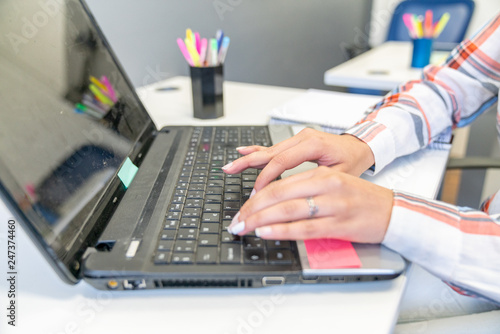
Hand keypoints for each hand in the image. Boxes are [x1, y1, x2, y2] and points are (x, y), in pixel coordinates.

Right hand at [222, 128, 374, 191]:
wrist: (360, 146)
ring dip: (248, 159)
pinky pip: (273, 147)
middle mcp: (302, 137)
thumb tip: (292, 198)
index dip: (266, 178)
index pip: (282, 161)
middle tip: (229, 172)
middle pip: (270, 153)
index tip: (257, 193)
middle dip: (248, 165)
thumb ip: (314, 183)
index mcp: (313, 144)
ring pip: (268, 150)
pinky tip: (242, 151)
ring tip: (229, 166)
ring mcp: (297, 138)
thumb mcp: (339, 176)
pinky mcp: (295, 142)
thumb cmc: (353, 161)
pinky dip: (257, 151)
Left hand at [227, 166, 392, 242]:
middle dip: (251, 209)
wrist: (394, 210)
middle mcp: (325, 185)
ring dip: (260, 219)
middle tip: (236, 221)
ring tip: (243, 227)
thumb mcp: (333, 185)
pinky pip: (303, 228)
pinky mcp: (339, 225)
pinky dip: (281, 230)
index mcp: (321, 174)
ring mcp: (332, 205)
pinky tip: (266, 232)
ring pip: (287, 210)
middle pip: (278, 195)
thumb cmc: (361, 199)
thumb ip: (305, 191)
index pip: (279, 184)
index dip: (255, 197)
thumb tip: (274, 204)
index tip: (241, 209)